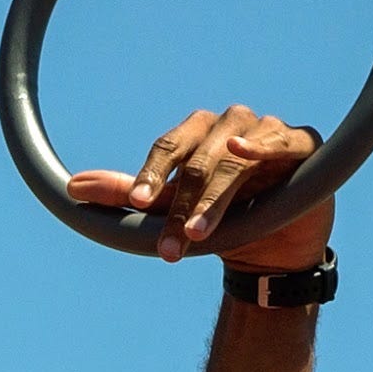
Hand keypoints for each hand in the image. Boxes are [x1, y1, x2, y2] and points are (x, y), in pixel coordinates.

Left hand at [66, 104, 329, 265]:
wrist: (278, 245)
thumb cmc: (224, 218)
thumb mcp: (173, 210)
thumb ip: (127, 194)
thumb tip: (73, 187)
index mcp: (196, 132)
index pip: (167, 148)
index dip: (150, 175)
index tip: (137, 203)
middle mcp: (229, 125)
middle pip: (198, 161)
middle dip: (182, 207)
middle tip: (171, 246)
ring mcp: (265, 131)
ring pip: (233, 162)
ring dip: (215, 200)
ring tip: (201, 234)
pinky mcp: (299, 143)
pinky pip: (277, 142)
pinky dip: (260, 148)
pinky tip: (241, 153)